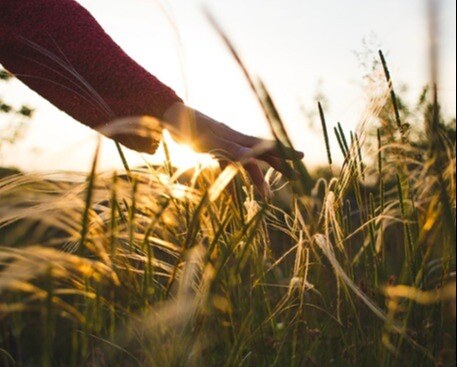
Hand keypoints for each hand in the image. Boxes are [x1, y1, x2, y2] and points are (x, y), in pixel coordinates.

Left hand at [163, 102, 303, 195]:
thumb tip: (252, 158)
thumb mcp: (212, 142)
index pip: (268, 146)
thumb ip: (232, 151)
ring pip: (247, 164)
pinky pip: (228, 168)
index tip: (302, 158)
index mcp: (239, 139)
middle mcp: (236, 142)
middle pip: (262, 155)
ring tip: (265, 195)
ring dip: (256, 179)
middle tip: (293, 177)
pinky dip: (232, 181)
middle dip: (278, 167)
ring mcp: (226, 146)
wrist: (171, 119)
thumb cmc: (192, 130)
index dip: (285, 153)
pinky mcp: (214, 151)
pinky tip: (232, 196)